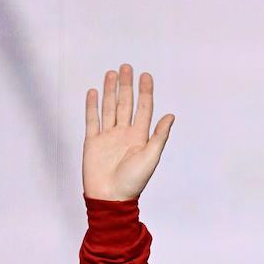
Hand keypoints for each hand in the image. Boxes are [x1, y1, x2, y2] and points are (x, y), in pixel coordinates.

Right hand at [82, 63, 174, 201]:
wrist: (110, 197)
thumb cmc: (133, 181)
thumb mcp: (151, 157)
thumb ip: (159, 136)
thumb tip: (171, 115)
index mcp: (140, 137)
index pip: (143, 109)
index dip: (145, 92)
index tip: (146, 75)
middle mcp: (124, 133)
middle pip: (126, 104)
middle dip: (127, 86)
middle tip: (127, 67)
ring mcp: (108, 136)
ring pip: (110, 108)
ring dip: (111, 91)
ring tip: (112, 73)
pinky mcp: (92, 141)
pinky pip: (92, 120)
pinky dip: (92, 106)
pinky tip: (94, 92)